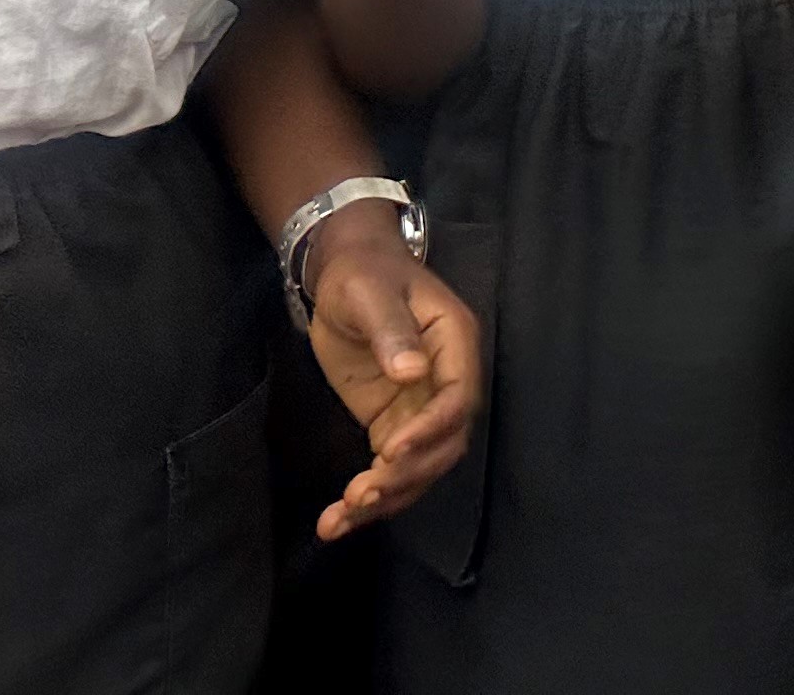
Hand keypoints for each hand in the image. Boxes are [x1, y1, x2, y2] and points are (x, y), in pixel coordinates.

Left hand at [296, 208, 480, 540]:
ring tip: (339, 520)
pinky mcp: (392, 422)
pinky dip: (369, 497)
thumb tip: (412, 373)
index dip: (431, 428)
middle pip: (445, 443)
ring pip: (420, 465)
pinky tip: (335, 520)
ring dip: (387, 498)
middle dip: (407, 474)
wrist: (345, 273)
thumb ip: (391, 329)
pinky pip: (391, 467)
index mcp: (454, 342)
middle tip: (361, 494)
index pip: (458, 397)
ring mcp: (420, 406)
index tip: (391, 451)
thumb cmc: (362, 274)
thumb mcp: (371, 293)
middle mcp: (446, 381)